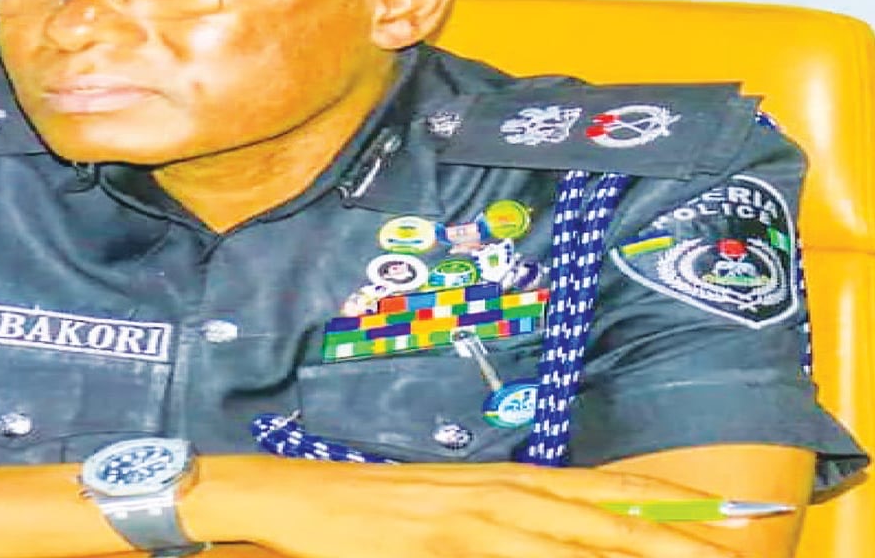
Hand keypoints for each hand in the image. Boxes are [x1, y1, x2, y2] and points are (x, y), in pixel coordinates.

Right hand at [212, 458, 742, 557]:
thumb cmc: (363, 507)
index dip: (658, 499)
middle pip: (596, 512)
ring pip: (566, 534)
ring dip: (630, 545)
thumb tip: (545, 533)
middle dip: (670, 530)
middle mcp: (491, 490)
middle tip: (734, 541)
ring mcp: (466, 514)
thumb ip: (495, 520)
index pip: (594, 488)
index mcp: (496, 479)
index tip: (718, 511)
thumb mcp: (439, 508)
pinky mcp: (437, 538)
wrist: (291, 497)